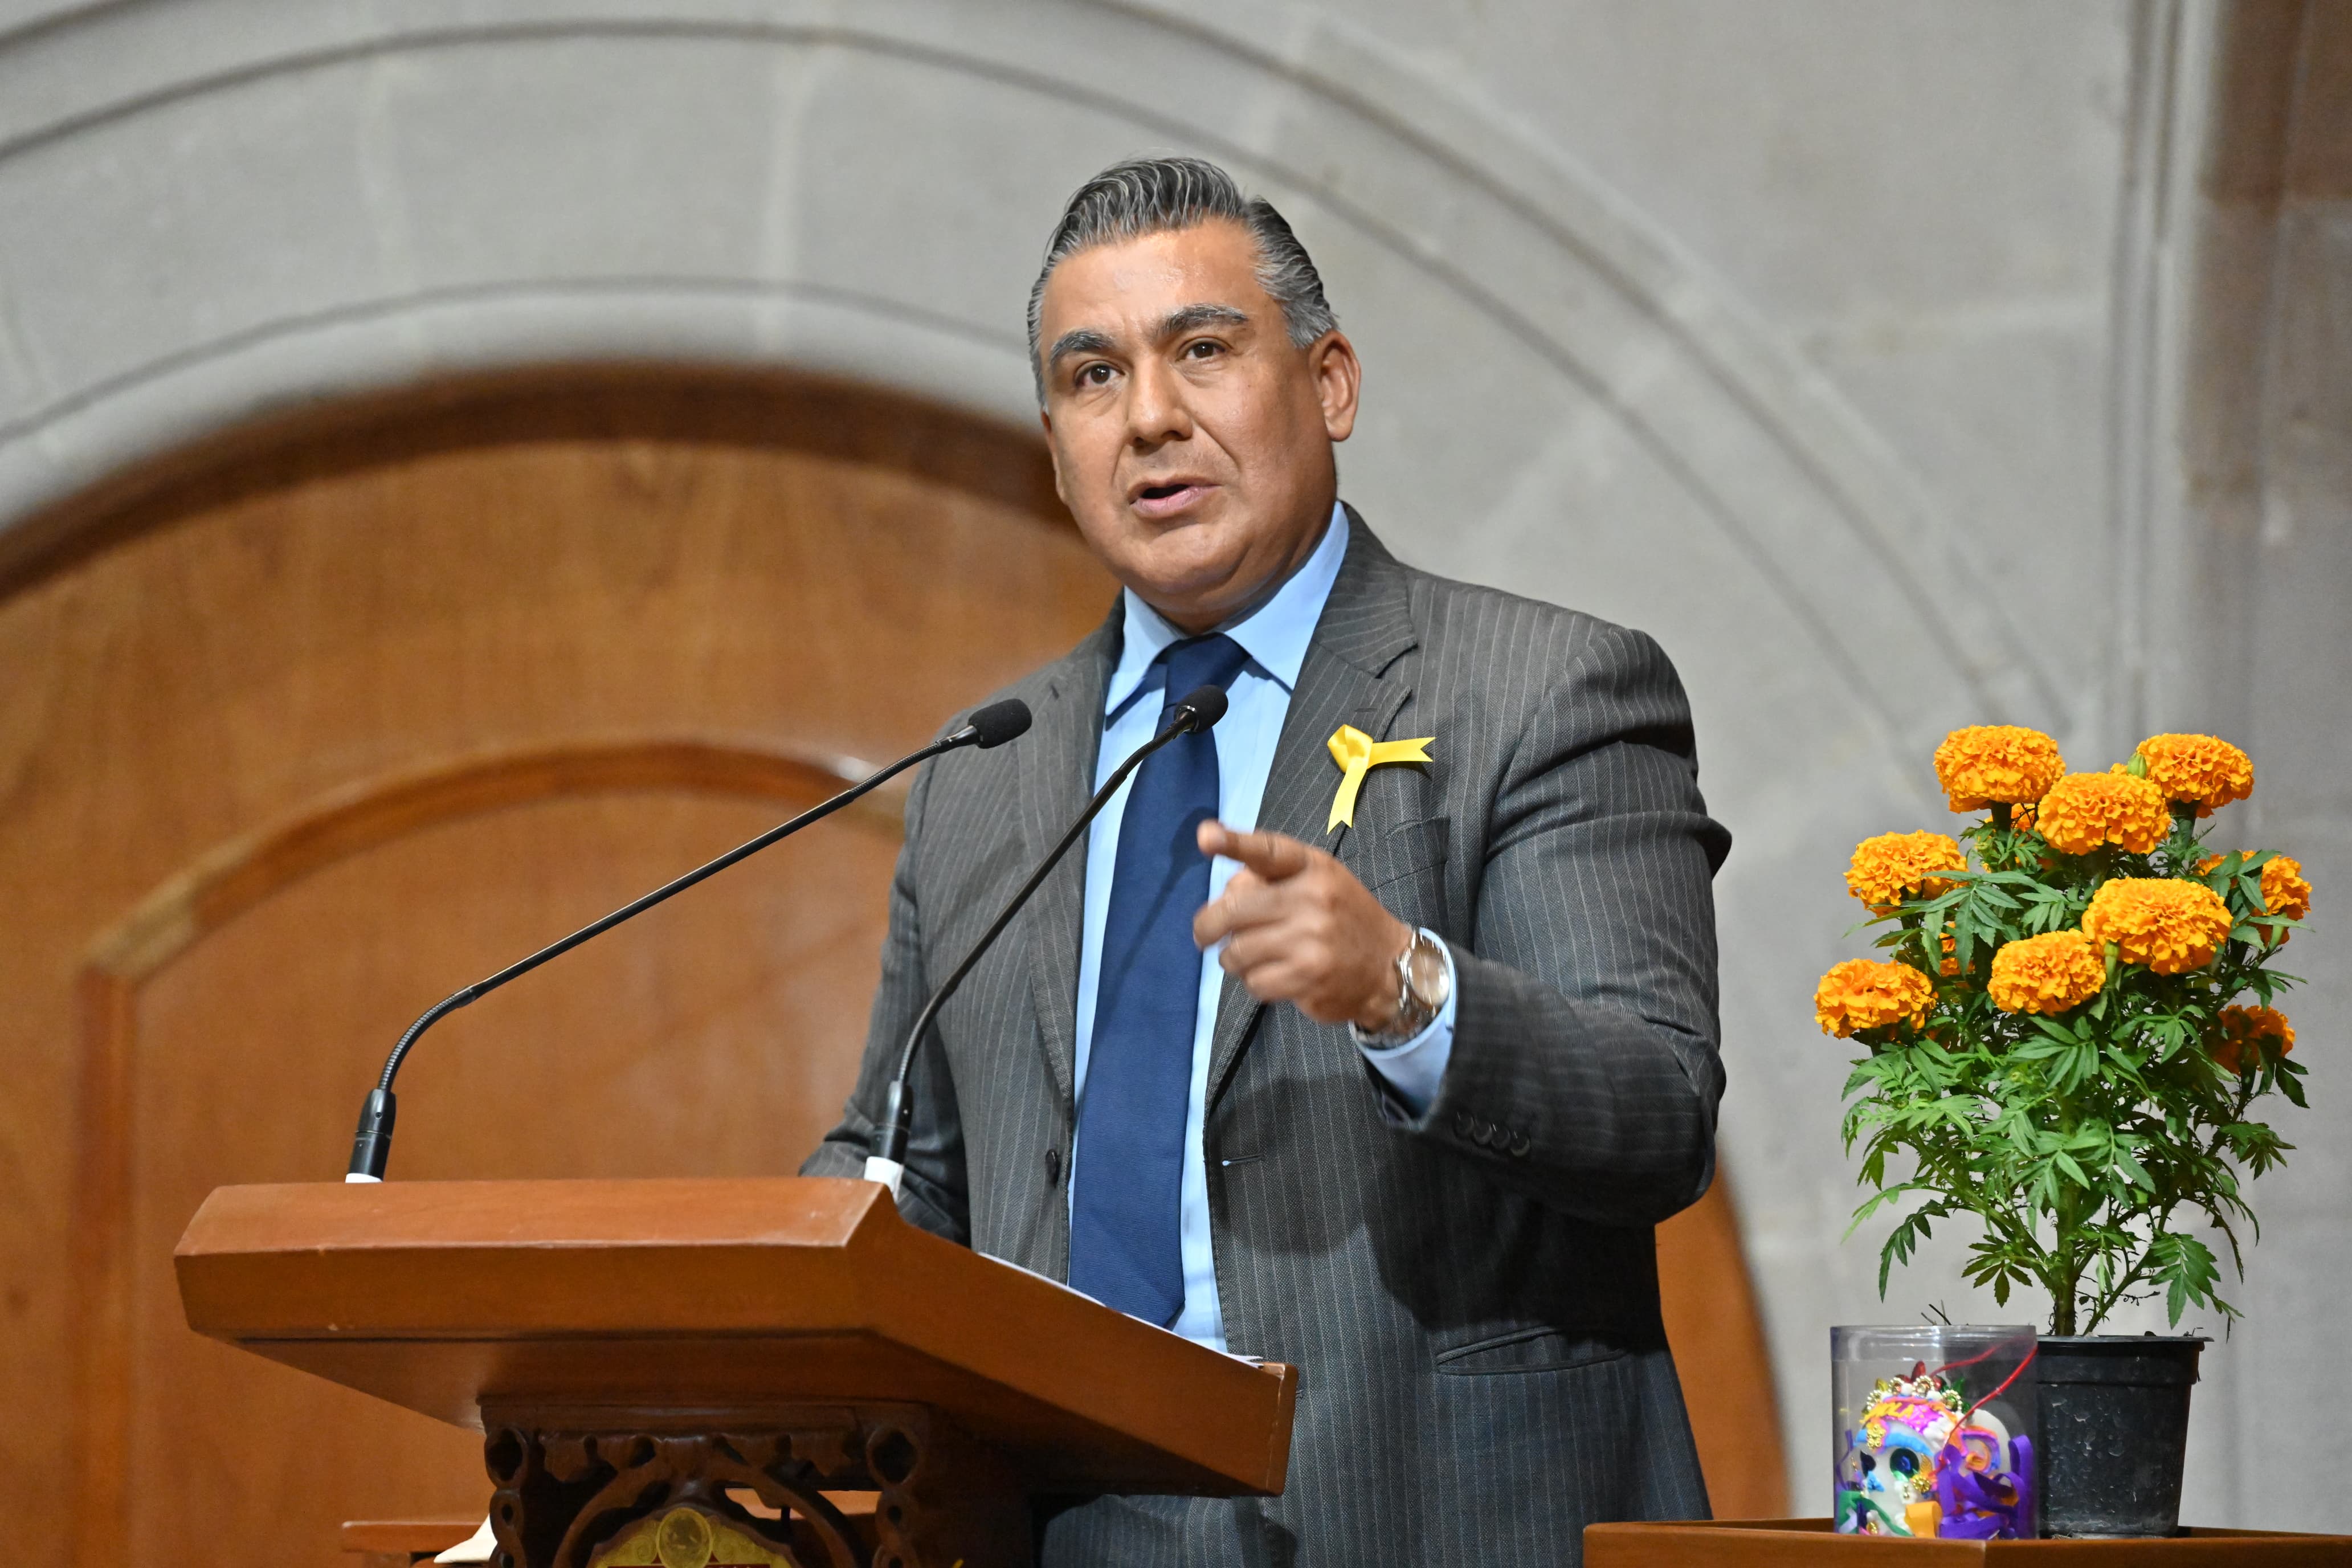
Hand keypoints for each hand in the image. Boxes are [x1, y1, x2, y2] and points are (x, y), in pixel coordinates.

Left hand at [1192, 820, 1413, 1028]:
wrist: (1389, 966)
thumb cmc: (1341, 918)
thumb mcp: (1316, 883)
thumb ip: (1269, 881)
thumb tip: (1221, 898)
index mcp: (1313, 868)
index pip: (1267, 852)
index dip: (1234, 843)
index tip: (1206, 836)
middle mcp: (1313, 900)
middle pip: (1234, 910)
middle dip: (1207, 926)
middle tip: (1203, 935)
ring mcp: (1311, 941)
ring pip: (1238, 951)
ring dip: (1233, 958)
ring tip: (1251, 956)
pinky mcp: (1308, 979)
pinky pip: (1254, 983)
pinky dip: (1254, 982)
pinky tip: (1272, 975)